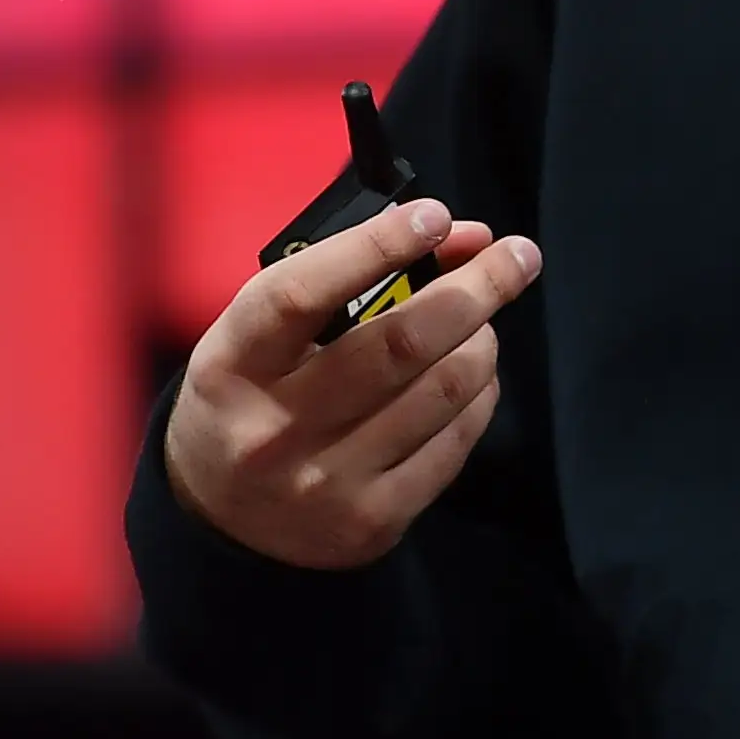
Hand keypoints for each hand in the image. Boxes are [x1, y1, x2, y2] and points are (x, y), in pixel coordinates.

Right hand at [164, 197, 544, 570]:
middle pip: (399, 344)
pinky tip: (474, 376)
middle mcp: (276, 428)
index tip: (435, 216)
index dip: (376, 247)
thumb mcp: (265, 331)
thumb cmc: (252, 393)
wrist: (221, 519)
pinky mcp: (374, 522)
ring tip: (484, 322)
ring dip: (482, 340)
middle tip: (518, 254)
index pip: (304, 294)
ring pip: (441, 391)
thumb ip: (346, 276)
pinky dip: (479, 396)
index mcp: (233, 364)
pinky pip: (454, 444)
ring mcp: (328, 482)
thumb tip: (461, 236)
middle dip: (476, 288)